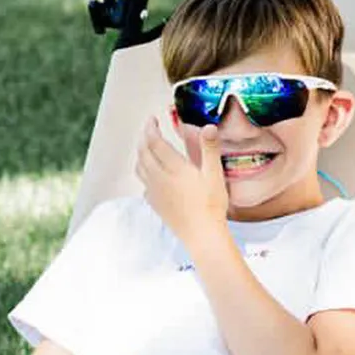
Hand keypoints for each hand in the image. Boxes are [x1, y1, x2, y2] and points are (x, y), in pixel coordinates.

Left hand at [136, 115, 228, 247]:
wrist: (201, 234)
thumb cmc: (211, 205)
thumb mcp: (214, 174)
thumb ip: (210, 149)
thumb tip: (208, 127)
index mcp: (173, 168)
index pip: (155, 142)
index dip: (151, 128)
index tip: (152, 119)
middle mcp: (159, 178)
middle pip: (143, 153)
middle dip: (144, 138)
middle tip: (148, 128)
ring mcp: (154, 192)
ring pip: (140, 167)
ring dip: (140, 153)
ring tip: (146, 147)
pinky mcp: (154, 203)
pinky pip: (143, 183)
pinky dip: (143, 172)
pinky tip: (150, 174)